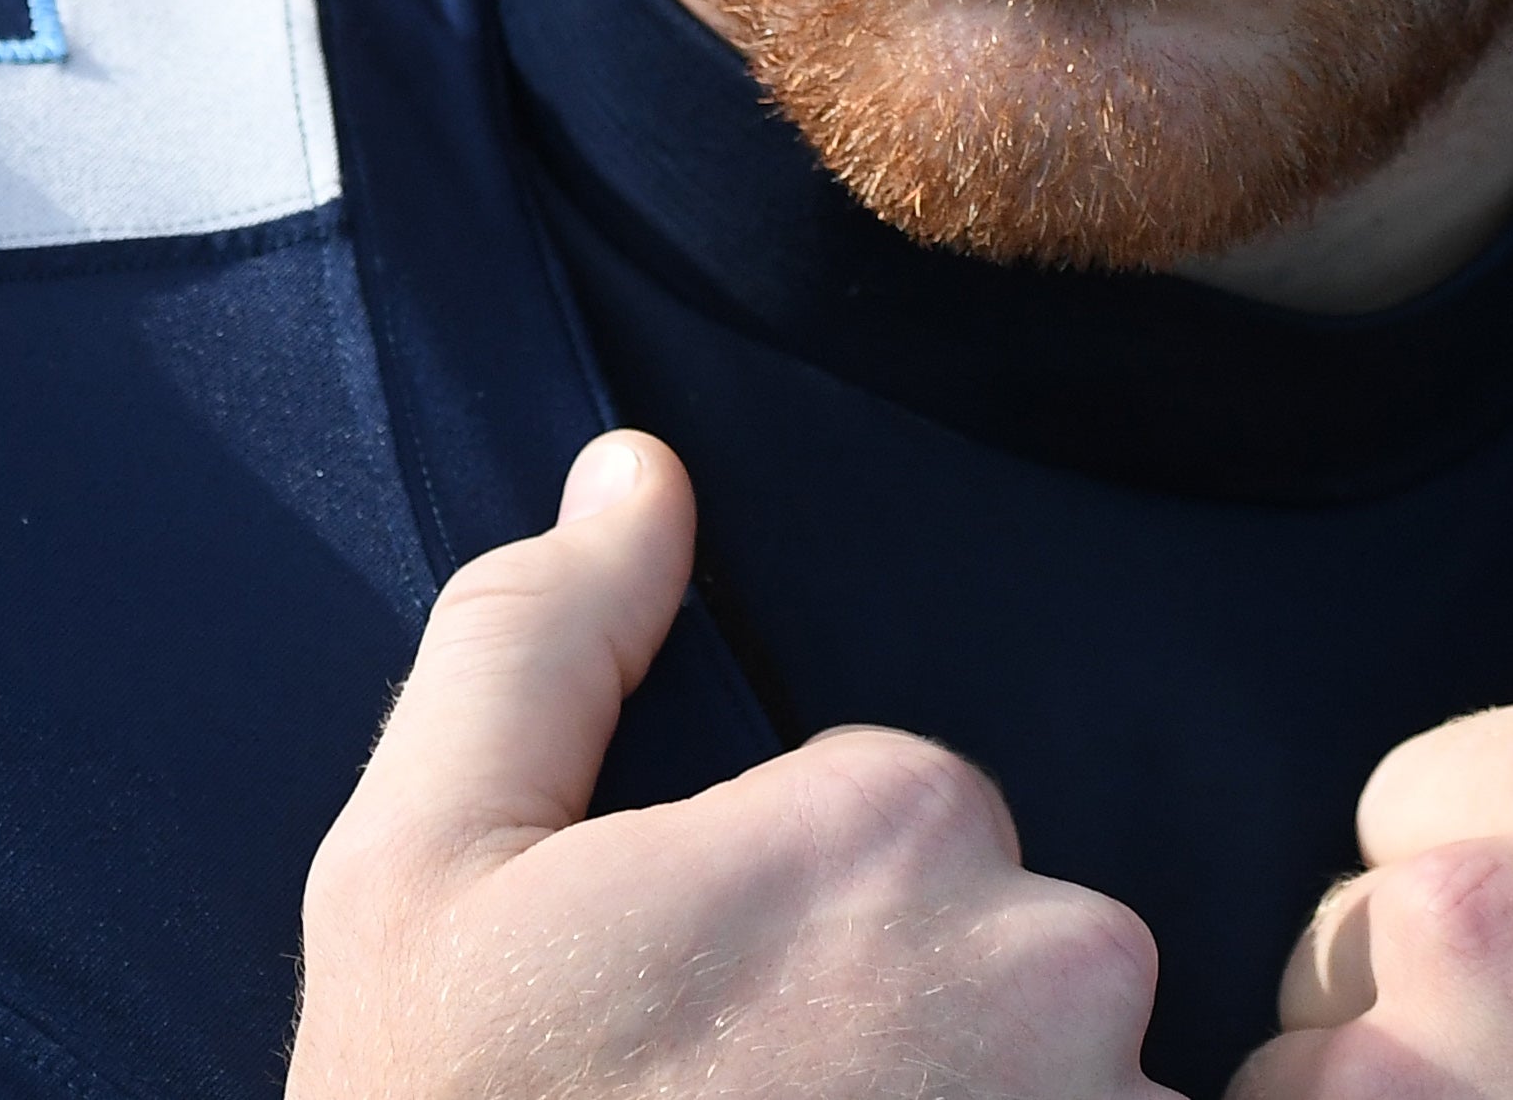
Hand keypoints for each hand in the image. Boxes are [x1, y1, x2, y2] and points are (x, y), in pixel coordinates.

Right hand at [292, 431, 1174, 1099]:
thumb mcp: (419, 874)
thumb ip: (540, 638)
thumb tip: (638, 474)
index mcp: (898, 821)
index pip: (920, 820)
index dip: (808, 936)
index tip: (721, 1038)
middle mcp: (1061, 959)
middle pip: (1034, 960)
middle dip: (923, 1047)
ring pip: (1094, 1093)